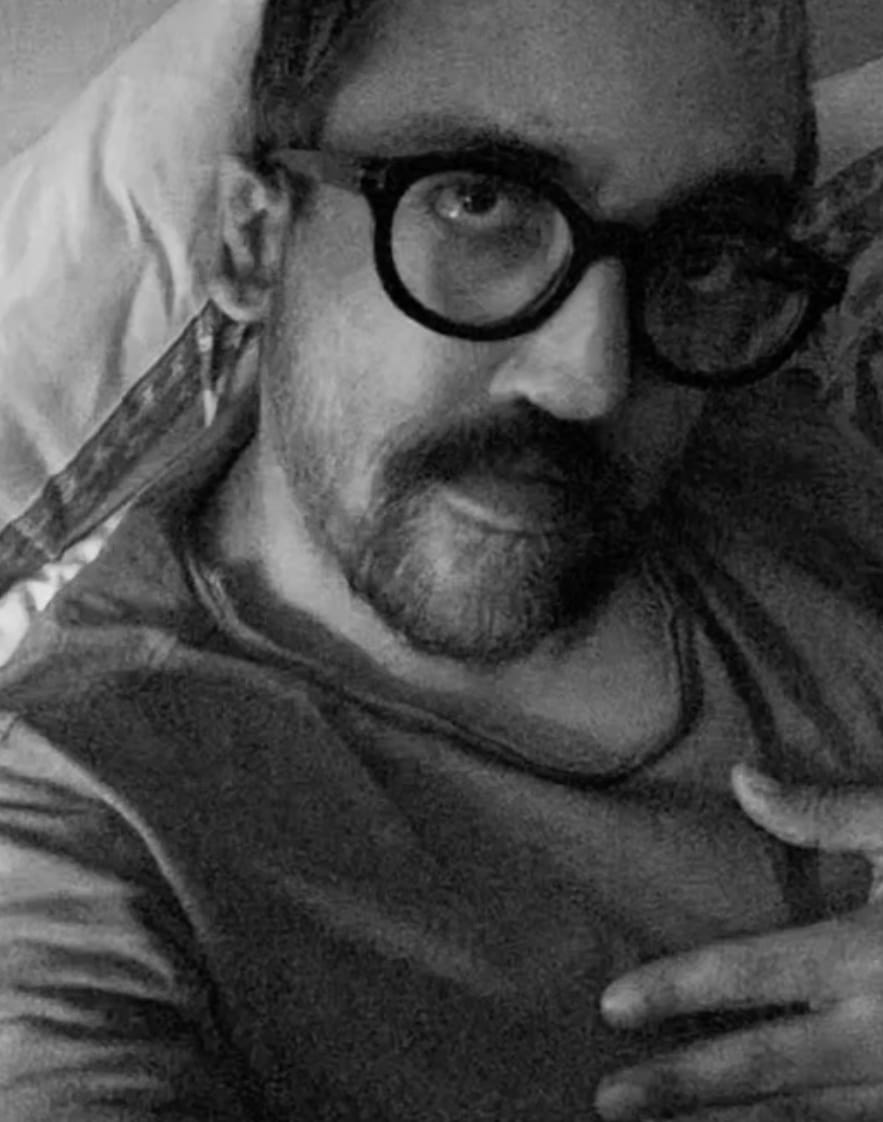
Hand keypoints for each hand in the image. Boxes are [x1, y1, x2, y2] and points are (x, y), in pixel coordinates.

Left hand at [594, 764, 882, 1120]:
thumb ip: (824, 813)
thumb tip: (740, 778)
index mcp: (864, 956)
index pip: (746, 976)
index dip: (674, 989)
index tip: (611, 1006)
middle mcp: (880, 1031)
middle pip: (761, 1067)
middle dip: (682, 1087)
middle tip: (607, 1103)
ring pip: (805, 1118)